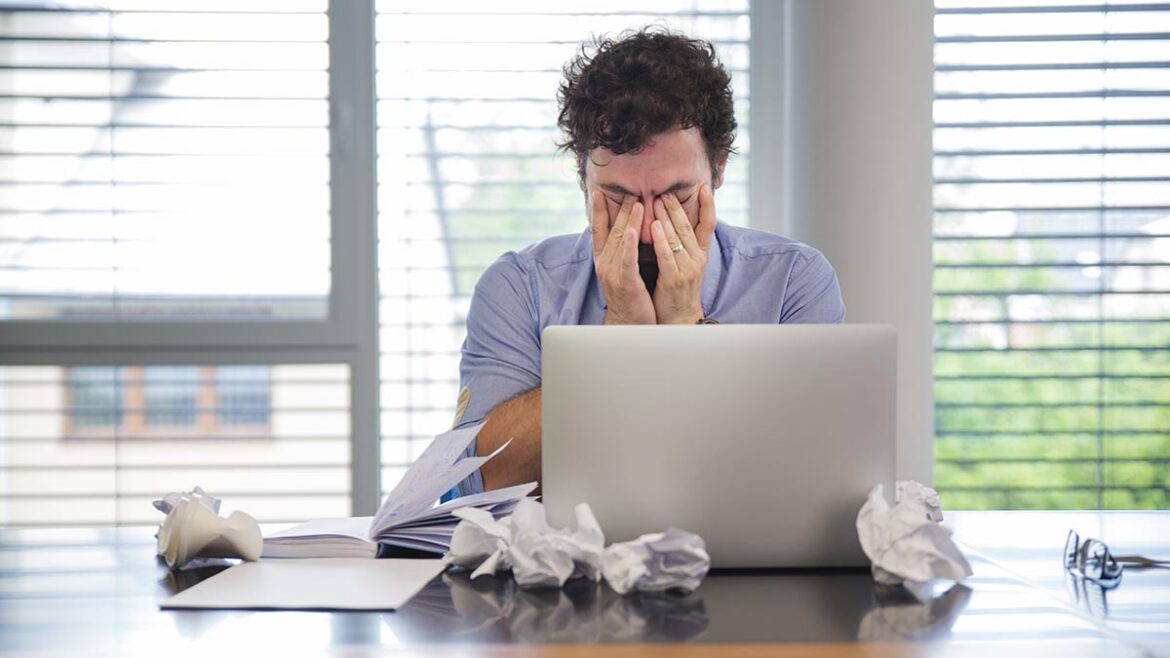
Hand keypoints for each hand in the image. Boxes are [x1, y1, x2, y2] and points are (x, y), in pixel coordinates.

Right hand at [590, 191, 655, 324]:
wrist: (628, 325)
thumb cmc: (629, 296)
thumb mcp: (620, 270)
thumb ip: (621, 251)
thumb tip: (625, 230)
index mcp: (603, 260)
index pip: (598, 230)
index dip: (598, 211)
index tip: (599, 191)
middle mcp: (604, 264)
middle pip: (612, 230)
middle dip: (620, 209)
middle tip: (630, 190)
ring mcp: (613, 273)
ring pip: (621, 242)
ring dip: (629, 220)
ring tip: (637, 202)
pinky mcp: (626, 282)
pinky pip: (627, 260)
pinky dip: (630, 244)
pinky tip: (634, 230)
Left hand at [649, 183, 715, 324]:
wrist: (678, 319)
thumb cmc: (677, 289)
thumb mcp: (686, 264)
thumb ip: (683, 243)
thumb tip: (676, 221)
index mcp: (701, 254)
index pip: (708, 224)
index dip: (708, 205)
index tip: (703, 186)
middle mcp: (697, 259)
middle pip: (689, 226)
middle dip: (677, 207)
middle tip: (666, 190)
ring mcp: (687, 269)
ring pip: (677, 238)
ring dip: (667, 217)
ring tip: (657, 201)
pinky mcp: (674, 279)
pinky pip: (667, 255)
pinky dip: (661, 239)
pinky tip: (654, 225)